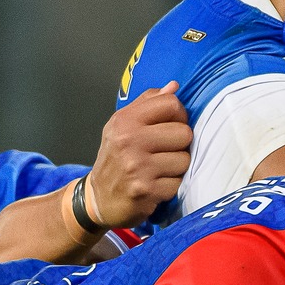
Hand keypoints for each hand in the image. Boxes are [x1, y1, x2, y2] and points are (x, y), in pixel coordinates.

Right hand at [89, 83, 190, 226]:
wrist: (99, 197)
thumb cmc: (116, 157)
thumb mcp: (122, 125)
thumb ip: (148, 103)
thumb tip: (174, 86)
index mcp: (125, 120)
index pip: (171, 104)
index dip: (178, 115)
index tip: (170, 125)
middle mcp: (130, 140)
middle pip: (184, 132)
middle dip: (179, 144)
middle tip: (164, 151)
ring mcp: (138, 167)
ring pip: (185, 159)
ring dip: (176, 166)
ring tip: (159, 168)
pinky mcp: (146, 190)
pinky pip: (178, 183)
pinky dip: (170, 186)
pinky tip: (156, 184)